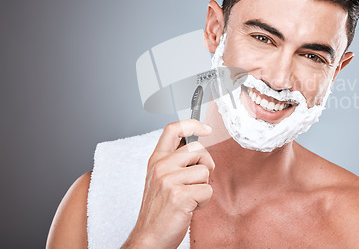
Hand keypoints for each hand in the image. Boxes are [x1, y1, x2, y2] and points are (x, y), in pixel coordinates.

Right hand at [122, 119, 214, 247]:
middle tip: (197, 181)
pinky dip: (204, 202)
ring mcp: (168, 181)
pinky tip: (190, 208)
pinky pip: (207, 191)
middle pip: (198, 149)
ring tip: (189, 198)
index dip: (192, 124)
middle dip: (206, 165)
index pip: (172, 129)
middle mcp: (160, 167)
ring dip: (203, 187)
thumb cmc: (159, 210)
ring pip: (205, 171)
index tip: (206, 128)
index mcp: (156, 160)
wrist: (149, 237)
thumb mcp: (160, 179)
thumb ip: (175, 161)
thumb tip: (198, 146)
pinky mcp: (179, 196)